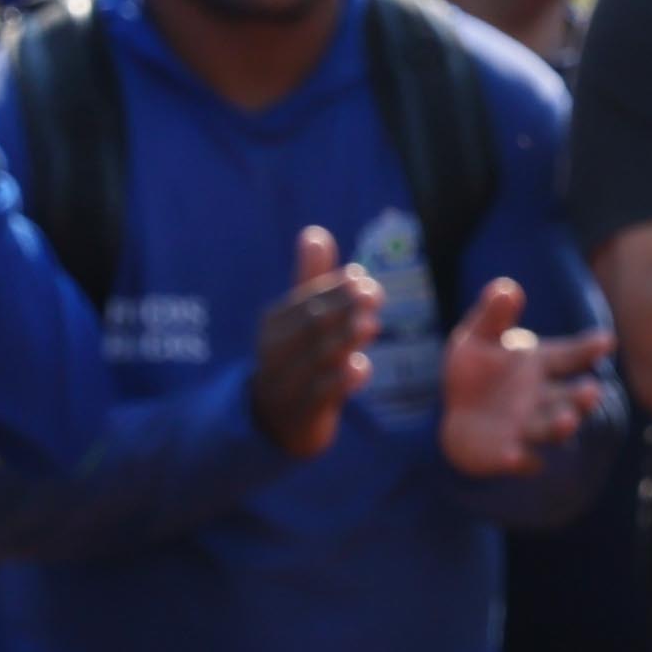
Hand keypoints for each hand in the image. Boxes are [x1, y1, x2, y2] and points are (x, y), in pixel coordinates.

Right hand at [248, 225, 384, 457]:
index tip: (365, 279)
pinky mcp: (302, 412)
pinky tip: (361, 368)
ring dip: (345, 340)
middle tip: (375, 295)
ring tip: (371, 324)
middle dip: (343, 308)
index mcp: (276, 323)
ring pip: (316, 359)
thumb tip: (315, 232)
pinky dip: (341, 382)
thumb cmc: (295, 357)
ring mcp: (287, 382)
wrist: (275, 419)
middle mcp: (276, 350)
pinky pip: (320, 396)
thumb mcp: (299, 318)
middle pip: (310, 325)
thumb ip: (310, 277)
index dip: (335, 288)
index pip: (306, 300)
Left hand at [436, 273, 618, 477]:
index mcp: (541, 366)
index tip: (605, 341)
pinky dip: (520, 460)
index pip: (569, 356)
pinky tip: (517, 457)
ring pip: (551, 428)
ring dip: (562, 426)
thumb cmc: (478, 373)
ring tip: (569, 420)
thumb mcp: (479, 337)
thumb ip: (495, 314)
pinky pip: (518, 458)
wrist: (461, 418)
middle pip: (569, 398)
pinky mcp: (507, 453)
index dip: (587, 349)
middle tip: (593, 391)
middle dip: (582, 397)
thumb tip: (507, 286)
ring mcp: (527, 427)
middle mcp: (544, 398)